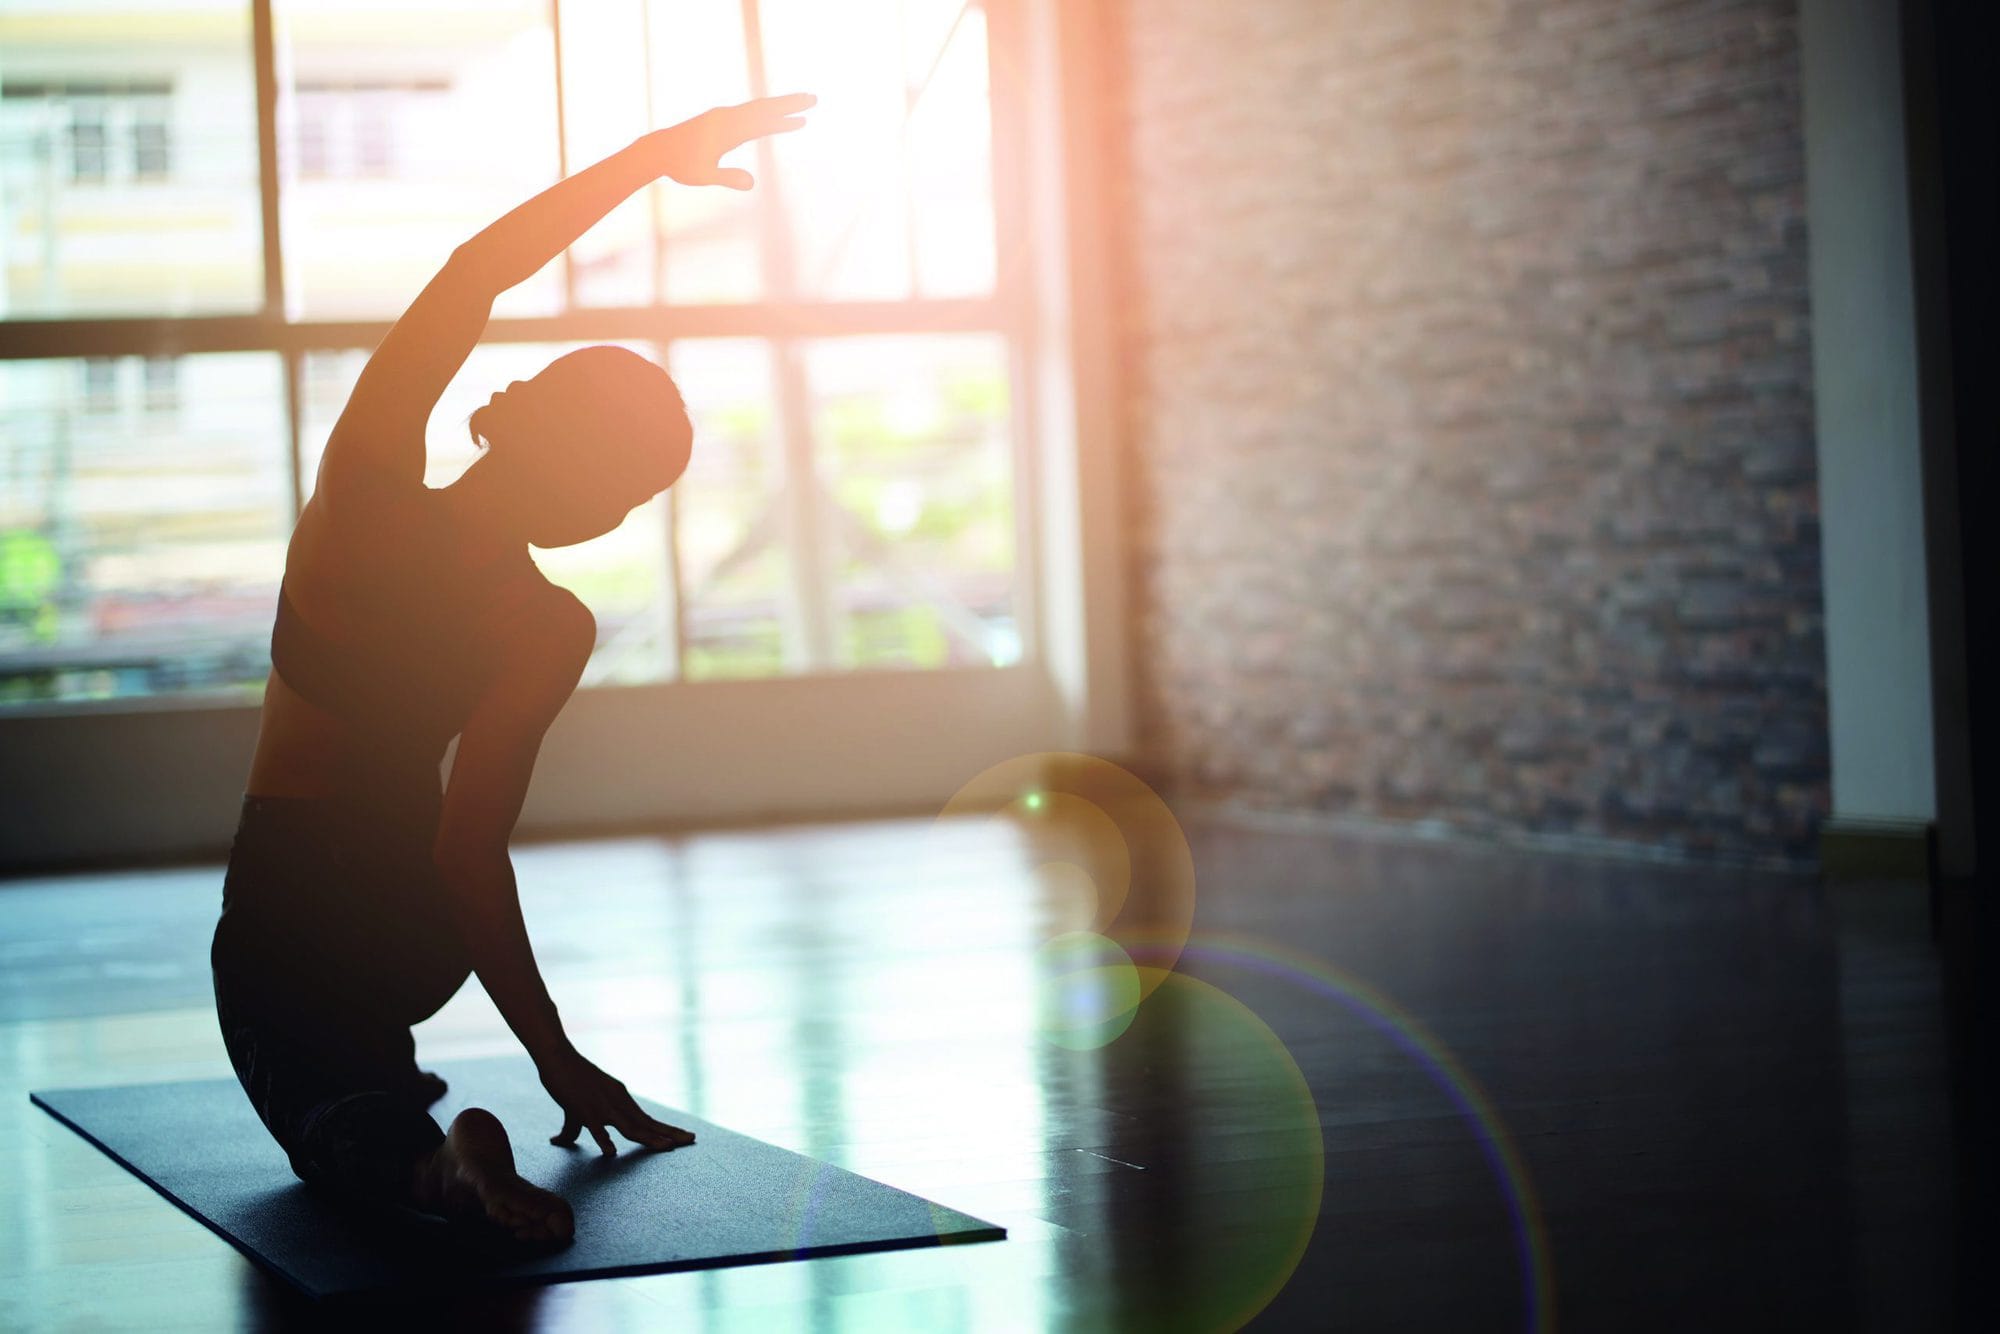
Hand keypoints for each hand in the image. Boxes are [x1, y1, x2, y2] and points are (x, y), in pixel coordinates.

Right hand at [538, 1050, 695, 1155]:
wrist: (557, 1057)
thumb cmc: (568, 1080)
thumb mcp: (575, 1107)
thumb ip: (573, 1128)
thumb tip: (557, 1141)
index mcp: (621, 1100)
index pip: (648, 1119)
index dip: (666, 1130)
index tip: (685, 1137)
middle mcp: (618, 1102)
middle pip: (646, 1123)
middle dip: (669, 1133)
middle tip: (692, 1140)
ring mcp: (602, 1106)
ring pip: (629, 1125)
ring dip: (648, 1138)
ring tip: (666, 1148)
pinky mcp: (583, 1109)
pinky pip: (595, 1127)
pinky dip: (604, 1139)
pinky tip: (611, 1152)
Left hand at [653, 93, 815, 190]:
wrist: (660, 150)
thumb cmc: (681, 165)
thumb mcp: (704, 176)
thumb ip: (728, 177)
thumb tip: (752, 183)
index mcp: (726, 129)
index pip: (761, 123)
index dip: (783, 122)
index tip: (803, 119)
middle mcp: (727, 117)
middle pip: (764, 107)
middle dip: (789, 104)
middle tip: (813, 98)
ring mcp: (724, 116)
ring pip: (758, 107)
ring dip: (780, 105)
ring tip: (801, 104)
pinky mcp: (721, 119)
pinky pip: (749, 112)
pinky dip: (766, 112)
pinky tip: (775, 114)